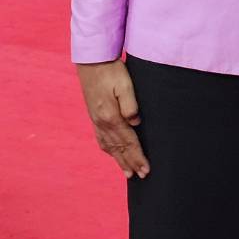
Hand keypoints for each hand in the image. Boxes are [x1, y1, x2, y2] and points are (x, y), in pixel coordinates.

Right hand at [76, 60, 148, 178]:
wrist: (91, 61)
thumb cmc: (111, 71)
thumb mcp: (125, 84)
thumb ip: (130, 105)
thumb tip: (136, 123)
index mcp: (111, 117)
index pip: (129, 142)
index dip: (138, 156)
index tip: (146, 169)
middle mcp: (102, 123)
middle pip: (119, 148)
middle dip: (131, 163)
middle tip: (142, 176)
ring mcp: (96, 121)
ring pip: (110, 146)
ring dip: (120, 160)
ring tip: (128, 173)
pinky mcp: (94, 116)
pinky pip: (102, 139)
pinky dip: (109, 150)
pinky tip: (112, 154)